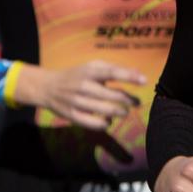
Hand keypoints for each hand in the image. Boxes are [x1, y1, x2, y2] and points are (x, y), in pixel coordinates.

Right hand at [19, 61, 146, 129]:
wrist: (47, 87)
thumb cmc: (76, 75)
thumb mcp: (91, 67)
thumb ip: (113, 69)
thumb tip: (138, 73)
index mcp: (88, 71)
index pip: (112, 72)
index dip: (130, 76)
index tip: (145, 80)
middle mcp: (83, 86)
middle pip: (112, 95)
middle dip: (129, 100)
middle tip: (137, 102)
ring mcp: (77, 102)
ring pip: (106, 111)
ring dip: (120, 112)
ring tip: (125, 112)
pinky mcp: (73, 116)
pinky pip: (94, 124)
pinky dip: (106, 124)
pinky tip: (109, 121)